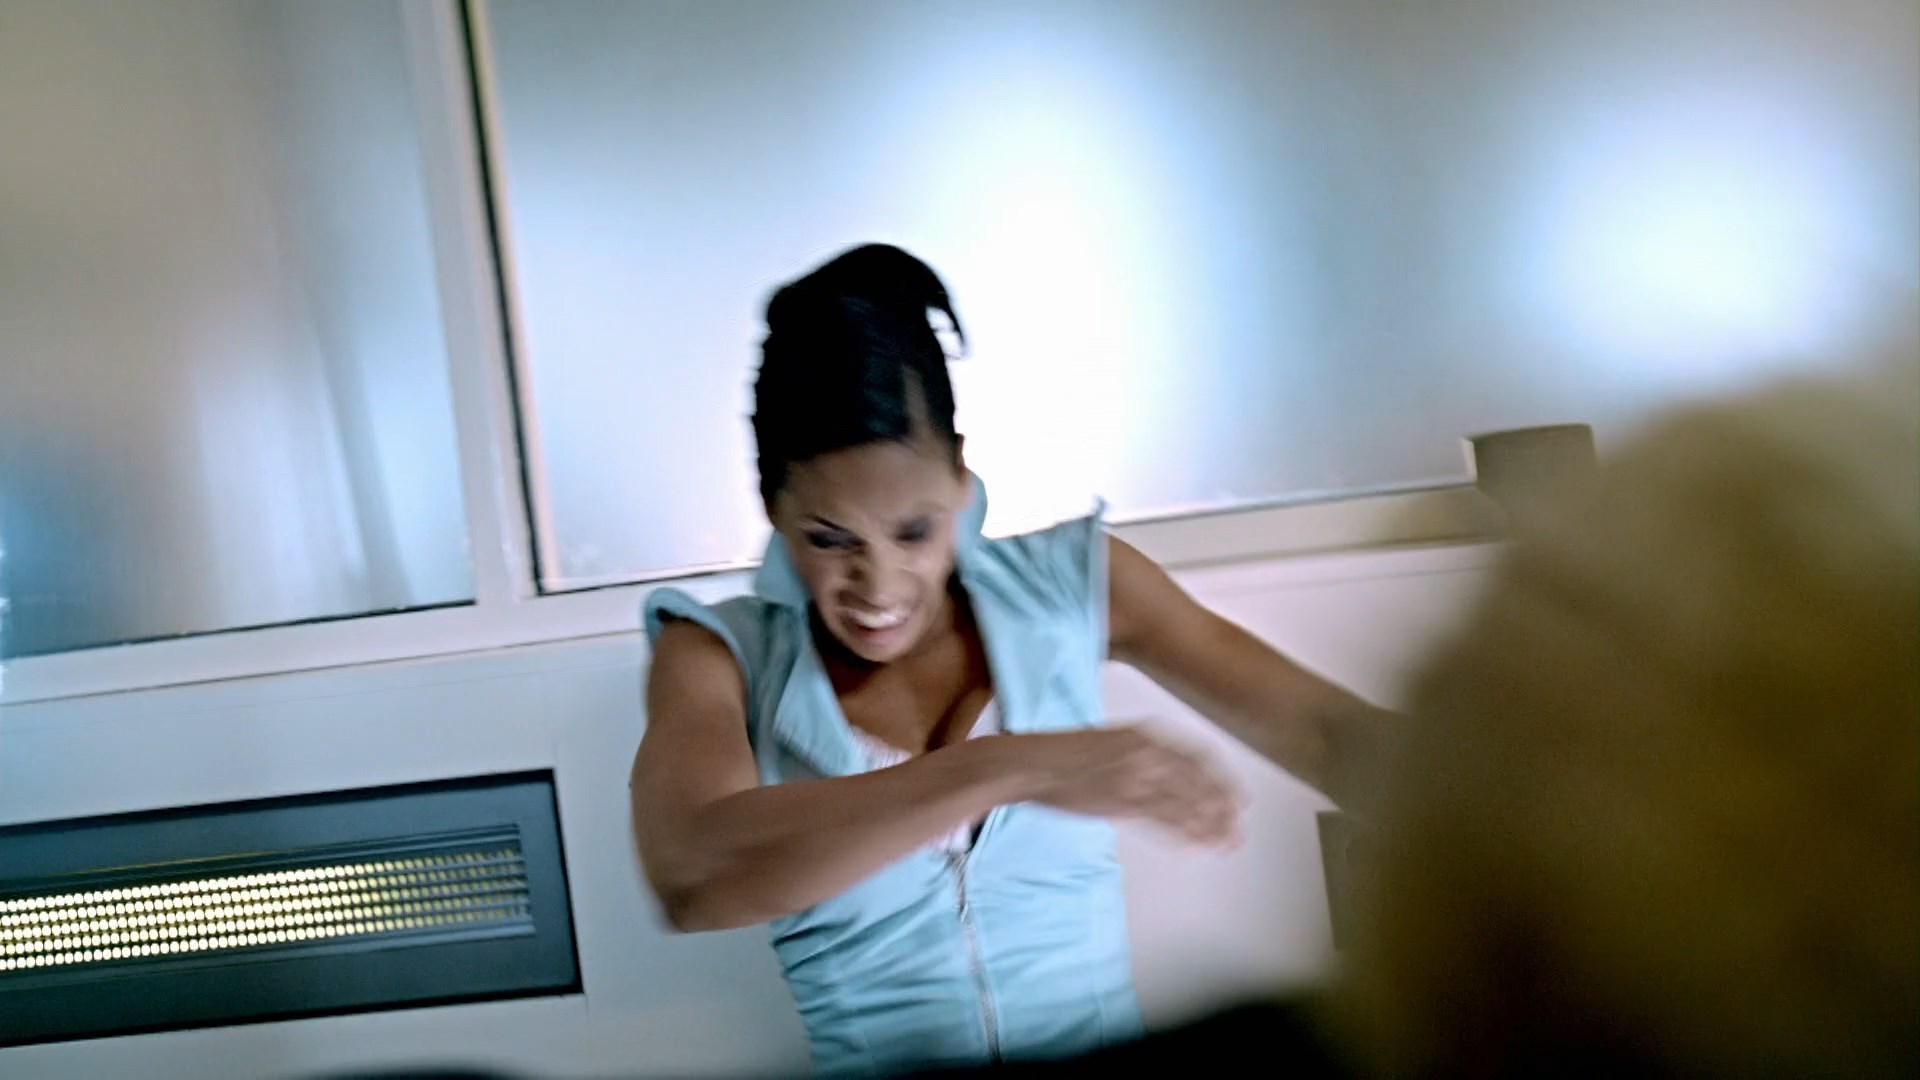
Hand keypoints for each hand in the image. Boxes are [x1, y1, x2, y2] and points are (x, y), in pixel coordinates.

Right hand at [989, 727, 1243, 845]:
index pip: (1199, 758)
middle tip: (1238, 829)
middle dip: (1223, 809)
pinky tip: (1195, 846)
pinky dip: (1183, 834)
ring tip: (1227, 844)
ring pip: (1186, 805)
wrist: (1028, 762)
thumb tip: (1165, 776)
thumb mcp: (1110, 741)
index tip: (1239, 798)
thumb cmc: (1062, 753)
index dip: (1223, 781)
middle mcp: (1147, 753)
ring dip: (1210, 826)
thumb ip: (1141, 754)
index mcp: (1145, 733)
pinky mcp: (1120, 802)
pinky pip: (1162, 821)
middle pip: (1200, 783)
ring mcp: (1135, 778)